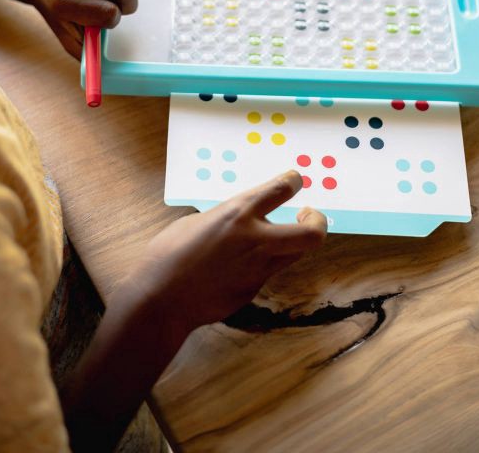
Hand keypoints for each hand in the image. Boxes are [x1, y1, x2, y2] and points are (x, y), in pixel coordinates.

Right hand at [120, 171, 327, 339]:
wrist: (160, 299)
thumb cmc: (168, 253)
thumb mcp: (198, 221)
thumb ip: (226, 218)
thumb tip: (239, 220)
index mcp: (237, 214)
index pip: (280, 190)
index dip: (293, 181)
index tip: (296, 180)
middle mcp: (256, 240)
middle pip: (312, 233)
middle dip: (317, 221)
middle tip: (308, 215)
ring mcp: (258, 269)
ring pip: (295, 253)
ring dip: (292, 241)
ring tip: (276, 237)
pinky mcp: (252, 290)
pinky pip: (268, 271)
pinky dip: (262, 263)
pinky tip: (239, 264)